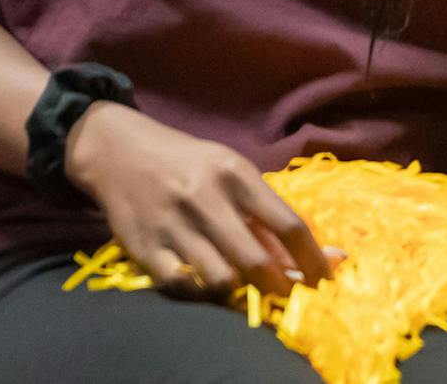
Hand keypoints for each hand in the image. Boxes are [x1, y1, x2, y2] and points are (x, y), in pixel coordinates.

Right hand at [64, 102, 330, 300]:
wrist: (120, 152)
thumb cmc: (191, 163)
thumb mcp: (233, 173)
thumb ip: (266, 212)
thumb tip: (307, 256)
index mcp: (237, 175)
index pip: (287, 224)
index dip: (312, 258)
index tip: (326, 279)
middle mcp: (206, 199)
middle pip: (256, 260)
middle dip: (279, 286)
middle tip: (286, 295)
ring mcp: (173, 225)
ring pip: (220, 279)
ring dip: (239, 292)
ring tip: (244, 289)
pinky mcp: (143, 247)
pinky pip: (181, 286)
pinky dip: (201, 293)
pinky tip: (208, 287)